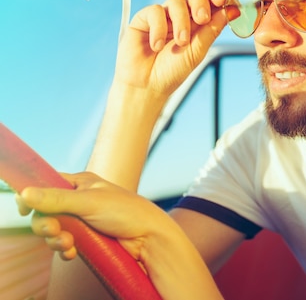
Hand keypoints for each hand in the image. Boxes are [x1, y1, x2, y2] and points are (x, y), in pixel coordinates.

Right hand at [16, 172, 171, 262]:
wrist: (149, 238)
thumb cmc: (127, 212)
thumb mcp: (90, 202)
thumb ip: (56, 199)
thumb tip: (25, 193)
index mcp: (81, 183)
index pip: (47, 184)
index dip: (33, 195)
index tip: (25, 209)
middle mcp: (80, 199)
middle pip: (45, 210)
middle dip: (45, 223)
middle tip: (53, 230)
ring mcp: (82, 219)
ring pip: (53, 229)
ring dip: (54, 238)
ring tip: (68, 244)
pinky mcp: (86, 238)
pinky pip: (63, 244)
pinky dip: (64, 249)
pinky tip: (72, 253)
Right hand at [114, 0, 228, 96]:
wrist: (147, 86)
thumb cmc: (172, 71)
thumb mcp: (197, 52)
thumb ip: (212, 30)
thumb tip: (231, 11)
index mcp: (196, 25)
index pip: (208, 4)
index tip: (222, 0)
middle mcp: (180, 18)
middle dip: (200, 4)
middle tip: (202, 19)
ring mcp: (162, 17)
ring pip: (175, 1)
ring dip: (181, 21)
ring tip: (181, 42)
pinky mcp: (144, 19)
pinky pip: (155, 11)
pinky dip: (158, 28)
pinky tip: (157, 46)